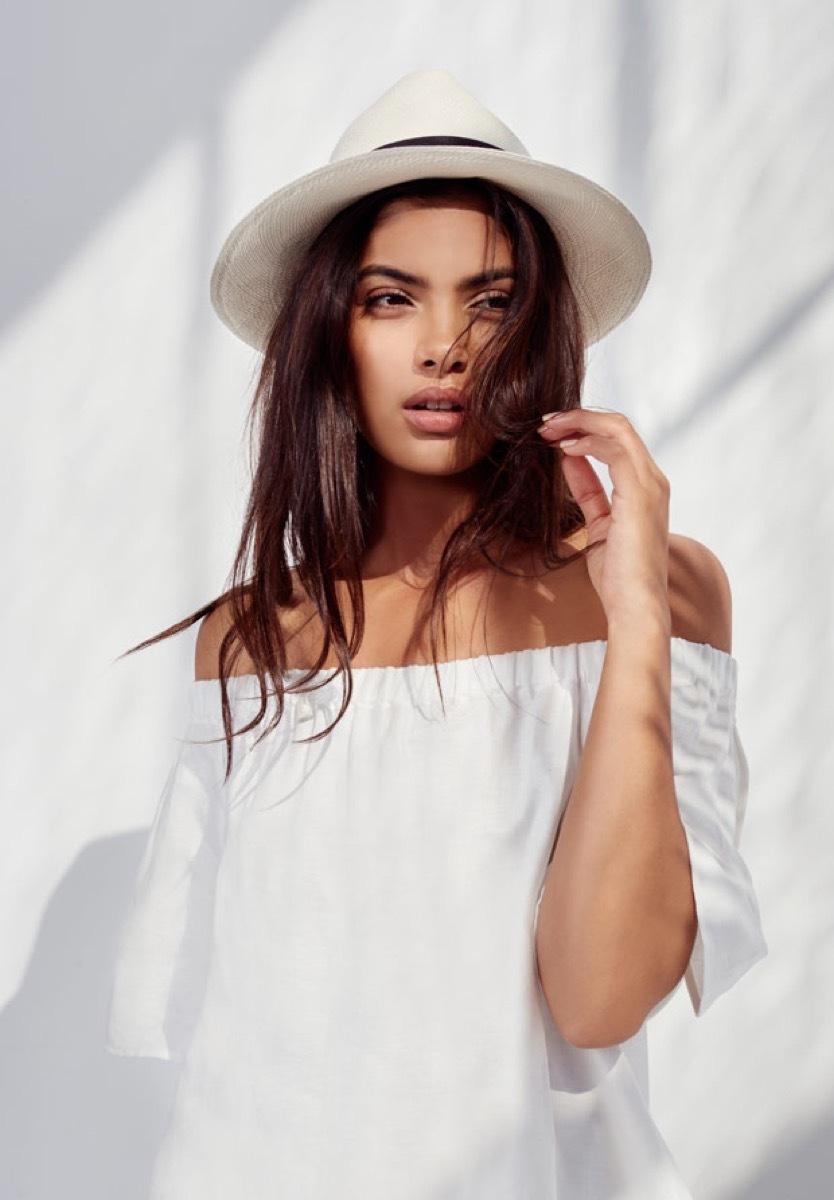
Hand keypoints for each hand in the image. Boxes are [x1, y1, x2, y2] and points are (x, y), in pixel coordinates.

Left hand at [539, 408, 670, 631]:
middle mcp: (653, 481)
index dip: (583, 430)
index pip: (617, 442)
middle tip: (545, 423)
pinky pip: (616, 449)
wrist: (634, 606)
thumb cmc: (618, 577)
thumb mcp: (596, 525)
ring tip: (548, 428)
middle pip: (618, 427)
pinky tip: (564, 447)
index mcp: (644, 488)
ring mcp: (651, 485)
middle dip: (579, 419)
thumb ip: (587, 491)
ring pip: (618, 429)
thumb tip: (567, 461)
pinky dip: (588, 441)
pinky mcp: (642, 493)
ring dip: (579, 423)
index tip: (551, 433)